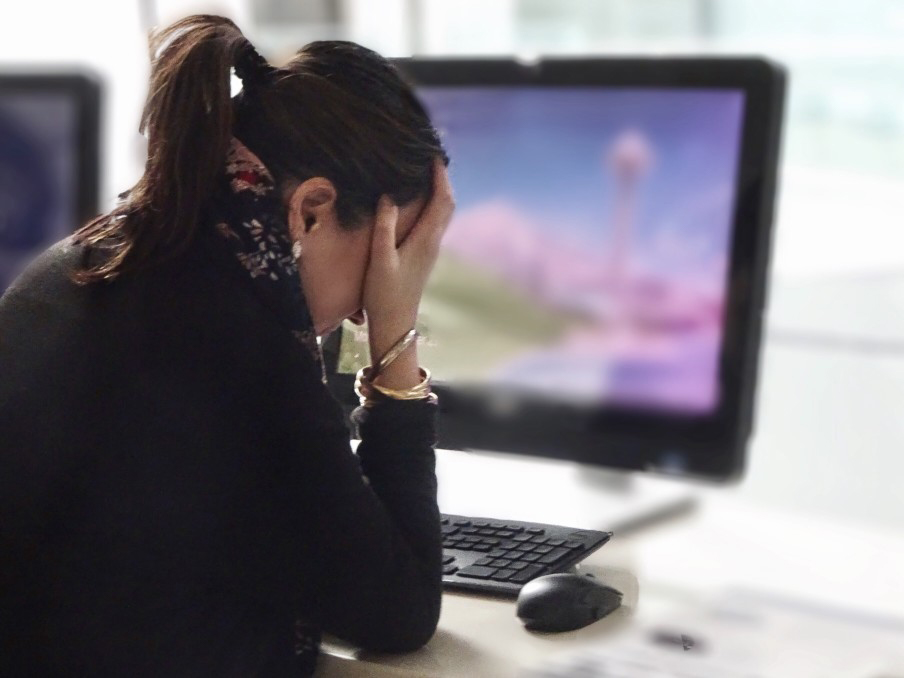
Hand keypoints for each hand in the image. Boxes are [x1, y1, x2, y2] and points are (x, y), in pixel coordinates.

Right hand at [363, 158, 453, 383]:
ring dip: (438, 191)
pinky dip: (431, 205)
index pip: (442, 200)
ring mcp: (430, 249)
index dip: (441, 176)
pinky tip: (418, 201)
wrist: (395, 323)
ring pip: (442, 213)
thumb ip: (384, 227)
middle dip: (443, 179)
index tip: (434, 154)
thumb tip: (389, 196)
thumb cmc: (384, 294)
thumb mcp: (380, 259)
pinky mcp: (424, 255)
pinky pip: (434, 222)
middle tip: (431, 157)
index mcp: (426, 239)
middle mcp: (433, 242)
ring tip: (426, 173)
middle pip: (447, 204)